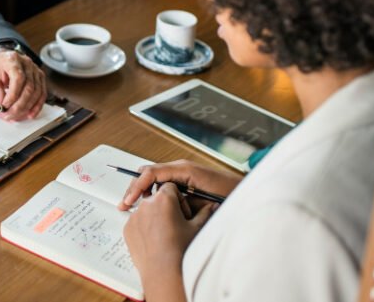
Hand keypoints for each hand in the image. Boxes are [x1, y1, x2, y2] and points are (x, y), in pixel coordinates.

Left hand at [0, 48, 46, 119]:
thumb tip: (2, 105)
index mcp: (13, 60)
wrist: (2, 59)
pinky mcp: (40, 76)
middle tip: (10, 115)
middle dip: (20, 105)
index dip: (13, 95)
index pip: (18, 78)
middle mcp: (27, 63)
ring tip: (17, 115)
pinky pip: (42, 93)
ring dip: (27, 107)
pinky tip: (31, 113)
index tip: (5, 106)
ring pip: (37, 92)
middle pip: (29, 87)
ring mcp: (35, 70)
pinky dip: (37, 106)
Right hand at [118, 159, 241, 210]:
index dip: (136, 187)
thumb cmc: (232, 196)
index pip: (151, 173)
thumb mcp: (204, 201)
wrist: (249, 194)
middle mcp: (181, 167)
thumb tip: (160, 203)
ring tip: (133, 207)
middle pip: (148, 173)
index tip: (128, 201)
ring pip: (153, 178)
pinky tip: (150, 206)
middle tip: (124, 205)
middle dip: (135, 188)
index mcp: (184, 169)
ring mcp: (183, 172)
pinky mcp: (185, 180)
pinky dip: (153, 193)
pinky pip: (163, 184)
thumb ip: (181, 200)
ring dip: (143, 192)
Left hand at [123, 182, 214, 301]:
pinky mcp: (127, 229)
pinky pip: (137, 222)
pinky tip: (155, 241)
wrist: (164, 272)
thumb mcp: (197, 228)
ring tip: (165, 235)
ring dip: (154, 217)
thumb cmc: (181, 250)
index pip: (170, 187)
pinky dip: (144, 228)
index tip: (182, 213)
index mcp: (164, 199)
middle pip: (157, 198)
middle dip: (166, 207)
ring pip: (146, 210)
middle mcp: (146, 204)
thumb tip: (213, 205)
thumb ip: (205, 212)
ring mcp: (134, 217)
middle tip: (175, 224)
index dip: (179, 199)